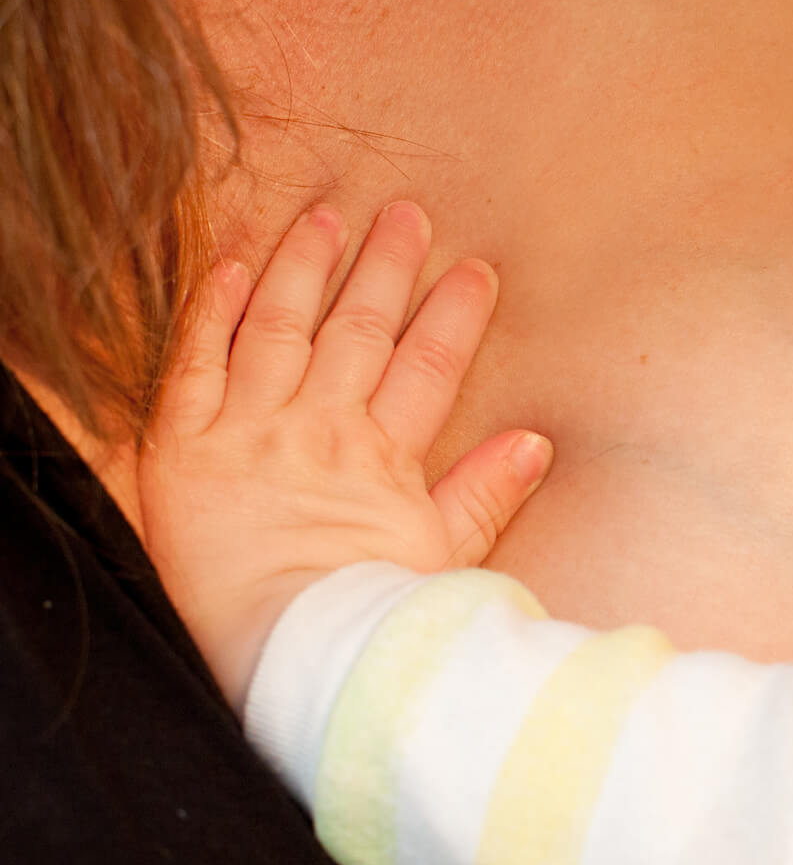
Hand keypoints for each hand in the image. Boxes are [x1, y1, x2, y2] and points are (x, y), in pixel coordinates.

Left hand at [139, 201, 551, 706]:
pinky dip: (214, 310)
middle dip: (386, 267)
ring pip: (281, 328)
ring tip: (325, 217)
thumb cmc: (368, 620)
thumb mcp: (442, 560)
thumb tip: (533, 443)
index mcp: (383, 458)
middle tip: (405, 214)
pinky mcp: (186, 447)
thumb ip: (484, 495)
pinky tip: (234, 266)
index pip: (427, 365)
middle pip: (358, 330)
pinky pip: (195, 362)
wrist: (287, 650)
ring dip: (305, 267)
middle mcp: (319, 429)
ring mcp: (251, 431)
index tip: (474, 269)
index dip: (453, 314)